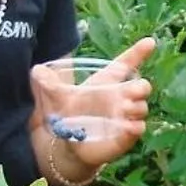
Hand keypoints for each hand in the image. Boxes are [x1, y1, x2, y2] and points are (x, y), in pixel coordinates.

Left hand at [29, 35, 156, 172]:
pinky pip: (137, 129)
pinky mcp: (125, 136)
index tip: (150, 41)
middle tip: (127, 91)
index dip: (138, 52)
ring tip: (122, 109)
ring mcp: (125, 117)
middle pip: (141, 86)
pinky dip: (134, 127)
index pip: (127, 64)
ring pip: (142, 107)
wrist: (68, 144)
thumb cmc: (68, 115)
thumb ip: (50, 83)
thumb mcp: (58, 97)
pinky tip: (127, 126)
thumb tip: (35, 70)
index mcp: (107, 83)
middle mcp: (121, 98)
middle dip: (140, 87)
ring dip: (135, 107)